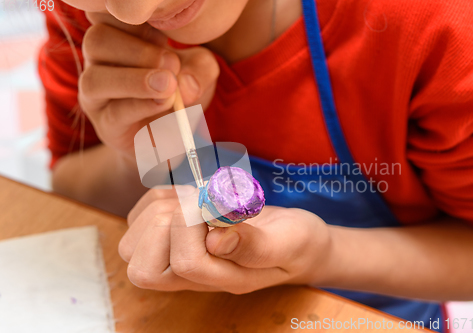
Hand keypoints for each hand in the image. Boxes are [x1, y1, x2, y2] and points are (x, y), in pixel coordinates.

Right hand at [79, 12, 219, 166]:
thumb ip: (199, 68)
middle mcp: (100, 61)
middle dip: (138, 50)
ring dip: (134, 80)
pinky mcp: (106, 124)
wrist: (175, 136)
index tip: (165, 35)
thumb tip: (185, 81)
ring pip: (95, 79)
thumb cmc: (180, 93)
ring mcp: (98, 95)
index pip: (109, 15)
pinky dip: (140, 106)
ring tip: (167, 85)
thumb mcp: (199, 74)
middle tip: (172, 64)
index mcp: (120, 36)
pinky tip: (163, 102)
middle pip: (97, 41)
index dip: (135, 21)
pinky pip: (114, 112)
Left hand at [119, 186, 331, 293]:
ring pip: (133, 240)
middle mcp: (190, 274)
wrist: (293, 240)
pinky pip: (140, 215)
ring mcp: (176, 254)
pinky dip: (158, 197)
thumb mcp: (286, 244)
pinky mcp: (170, 232)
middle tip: (198, 205)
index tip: (217, 205)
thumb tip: (215, 239)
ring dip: (160, 208)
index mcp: (219, 279)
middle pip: (141, 265)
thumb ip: (254, 246)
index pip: (184, 265)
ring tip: (195, 200)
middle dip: (165, 221)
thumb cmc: (294, 245)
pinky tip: (188, 195)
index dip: (192, 227)